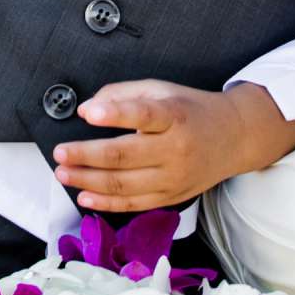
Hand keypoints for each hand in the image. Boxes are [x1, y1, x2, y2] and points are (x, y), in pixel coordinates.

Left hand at [52, 81, 294, 210]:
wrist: (234, 138)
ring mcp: (174, 177)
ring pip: (124, 184)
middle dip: (87, 155)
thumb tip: (87, 109)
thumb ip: (125, 94)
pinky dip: (106, 202)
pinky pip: (134, 204)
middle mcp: (176, 149)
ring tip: (63, 173)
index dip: (116, 113)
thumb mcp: (162, 90)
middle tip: (60, 152)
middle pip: (125, 155)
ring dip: (88, 181)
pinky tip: (84, 195)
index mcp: (175, 116)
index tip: (89, 112)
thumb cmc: (191, 111)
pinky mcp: (171, 196)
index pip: (144, 114)